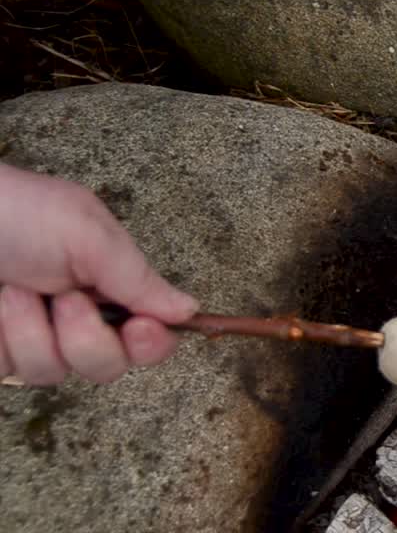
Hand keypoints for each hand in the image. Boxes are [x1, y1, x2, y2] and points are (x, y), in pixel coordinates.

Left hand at [0, 164, 198, 385]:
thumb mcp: (87, 233)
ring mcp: (31, 337)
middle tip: (66, 302)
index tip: (140, 328)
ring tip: (13, 291)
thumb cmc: (16, 212)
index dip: (152, 343)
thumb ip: (139, 277)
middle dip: (88, 339)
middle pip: (110, 366)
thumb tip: (190, 310)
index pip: (150, 335)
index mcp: (107, 284)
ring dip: (34, 331)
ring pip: (56, 372)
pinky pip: (13, 372)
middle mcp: (75, 317)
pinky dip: (6, 338)